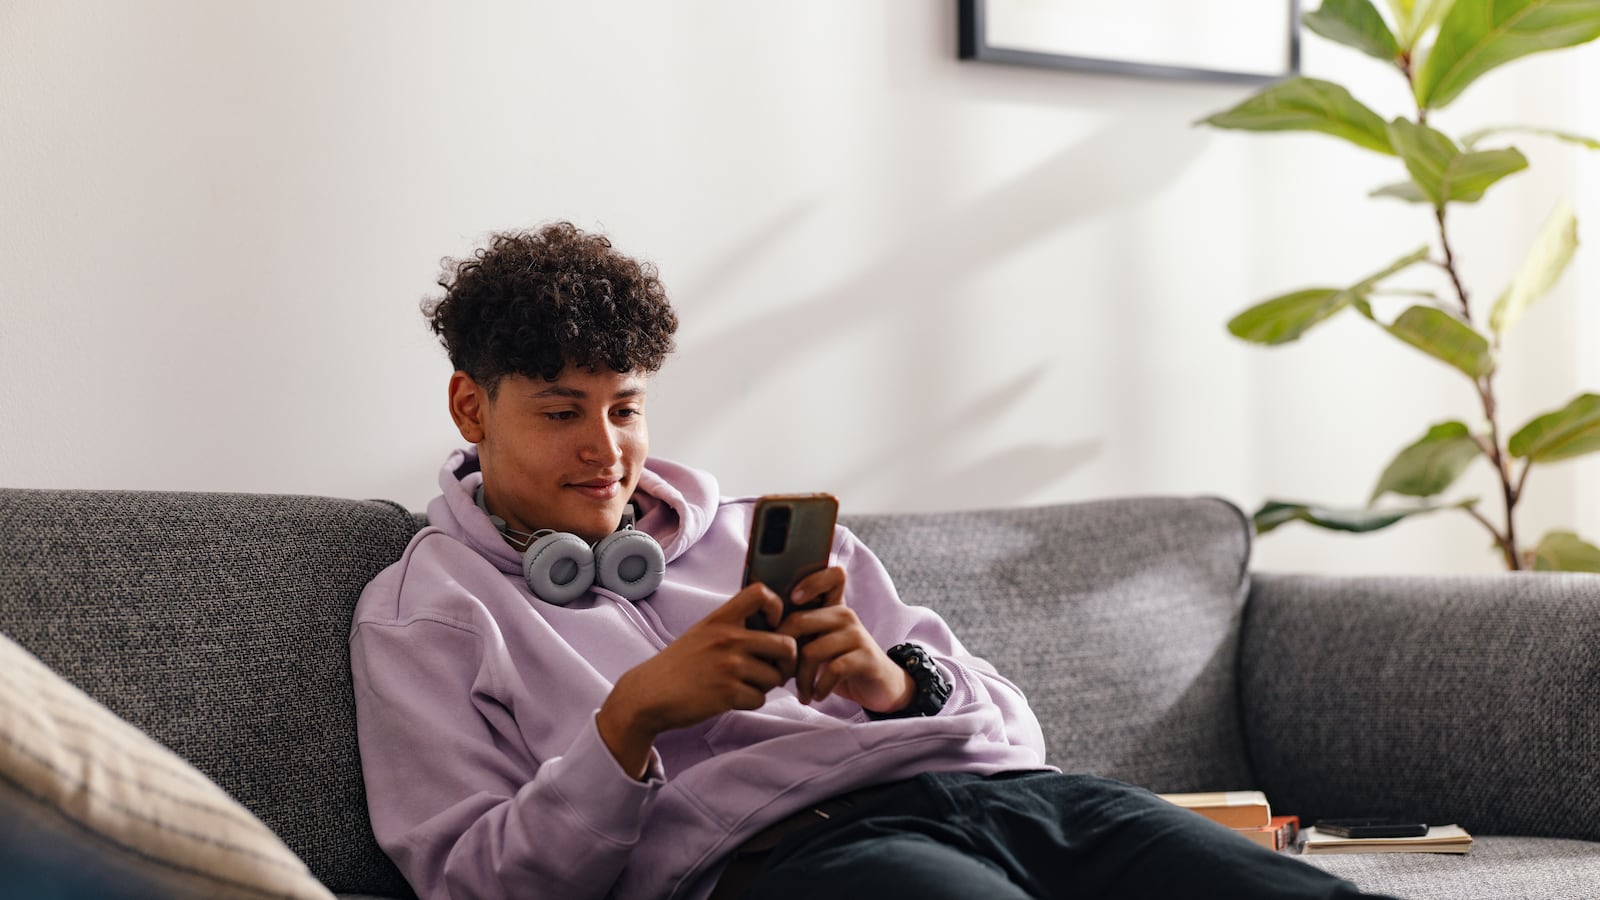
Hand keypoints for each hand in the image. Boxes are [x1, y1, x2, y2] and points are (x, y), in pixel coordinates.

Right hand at [598, 584, 797, 777]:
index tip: (773, 625)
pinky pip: (760, 698)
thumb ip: (733, 626)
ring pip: (775, 677)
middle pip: (786, 644)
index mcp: (721, 618)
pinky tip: (731, 698)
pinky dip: (750, 702)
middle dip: (785, 662)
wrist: (649, 694)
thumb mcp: (703, 632)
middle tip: (773, 668)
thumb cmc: (680, 665)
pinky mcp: (728, 693)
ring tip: (742, 684)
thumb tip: (775, 630)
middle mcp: (728, 638)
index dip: (778, 607)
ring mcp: (729, 666)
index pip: (761, 593)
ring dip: (764, 686)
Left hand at [778, 567, 914, 713]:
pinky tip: (817, 695)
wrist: (879, 687)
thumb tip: (759, 635)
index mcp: (832, 607)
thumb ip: (800, 633)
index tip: (792, 599)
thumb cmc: (840, 663)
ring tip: (801, 693)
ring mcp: (857, 635)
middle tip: (780, 676)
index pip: (831, 576)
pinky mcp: (866, 658)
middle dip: (782, 653)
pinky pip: (833, 670)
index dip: (810, 581)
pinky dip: (819, 687)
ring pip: (812, 651)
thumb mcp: (820, 643)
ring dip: (800, 679)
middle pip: (799, 621)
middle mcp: (845, 616)